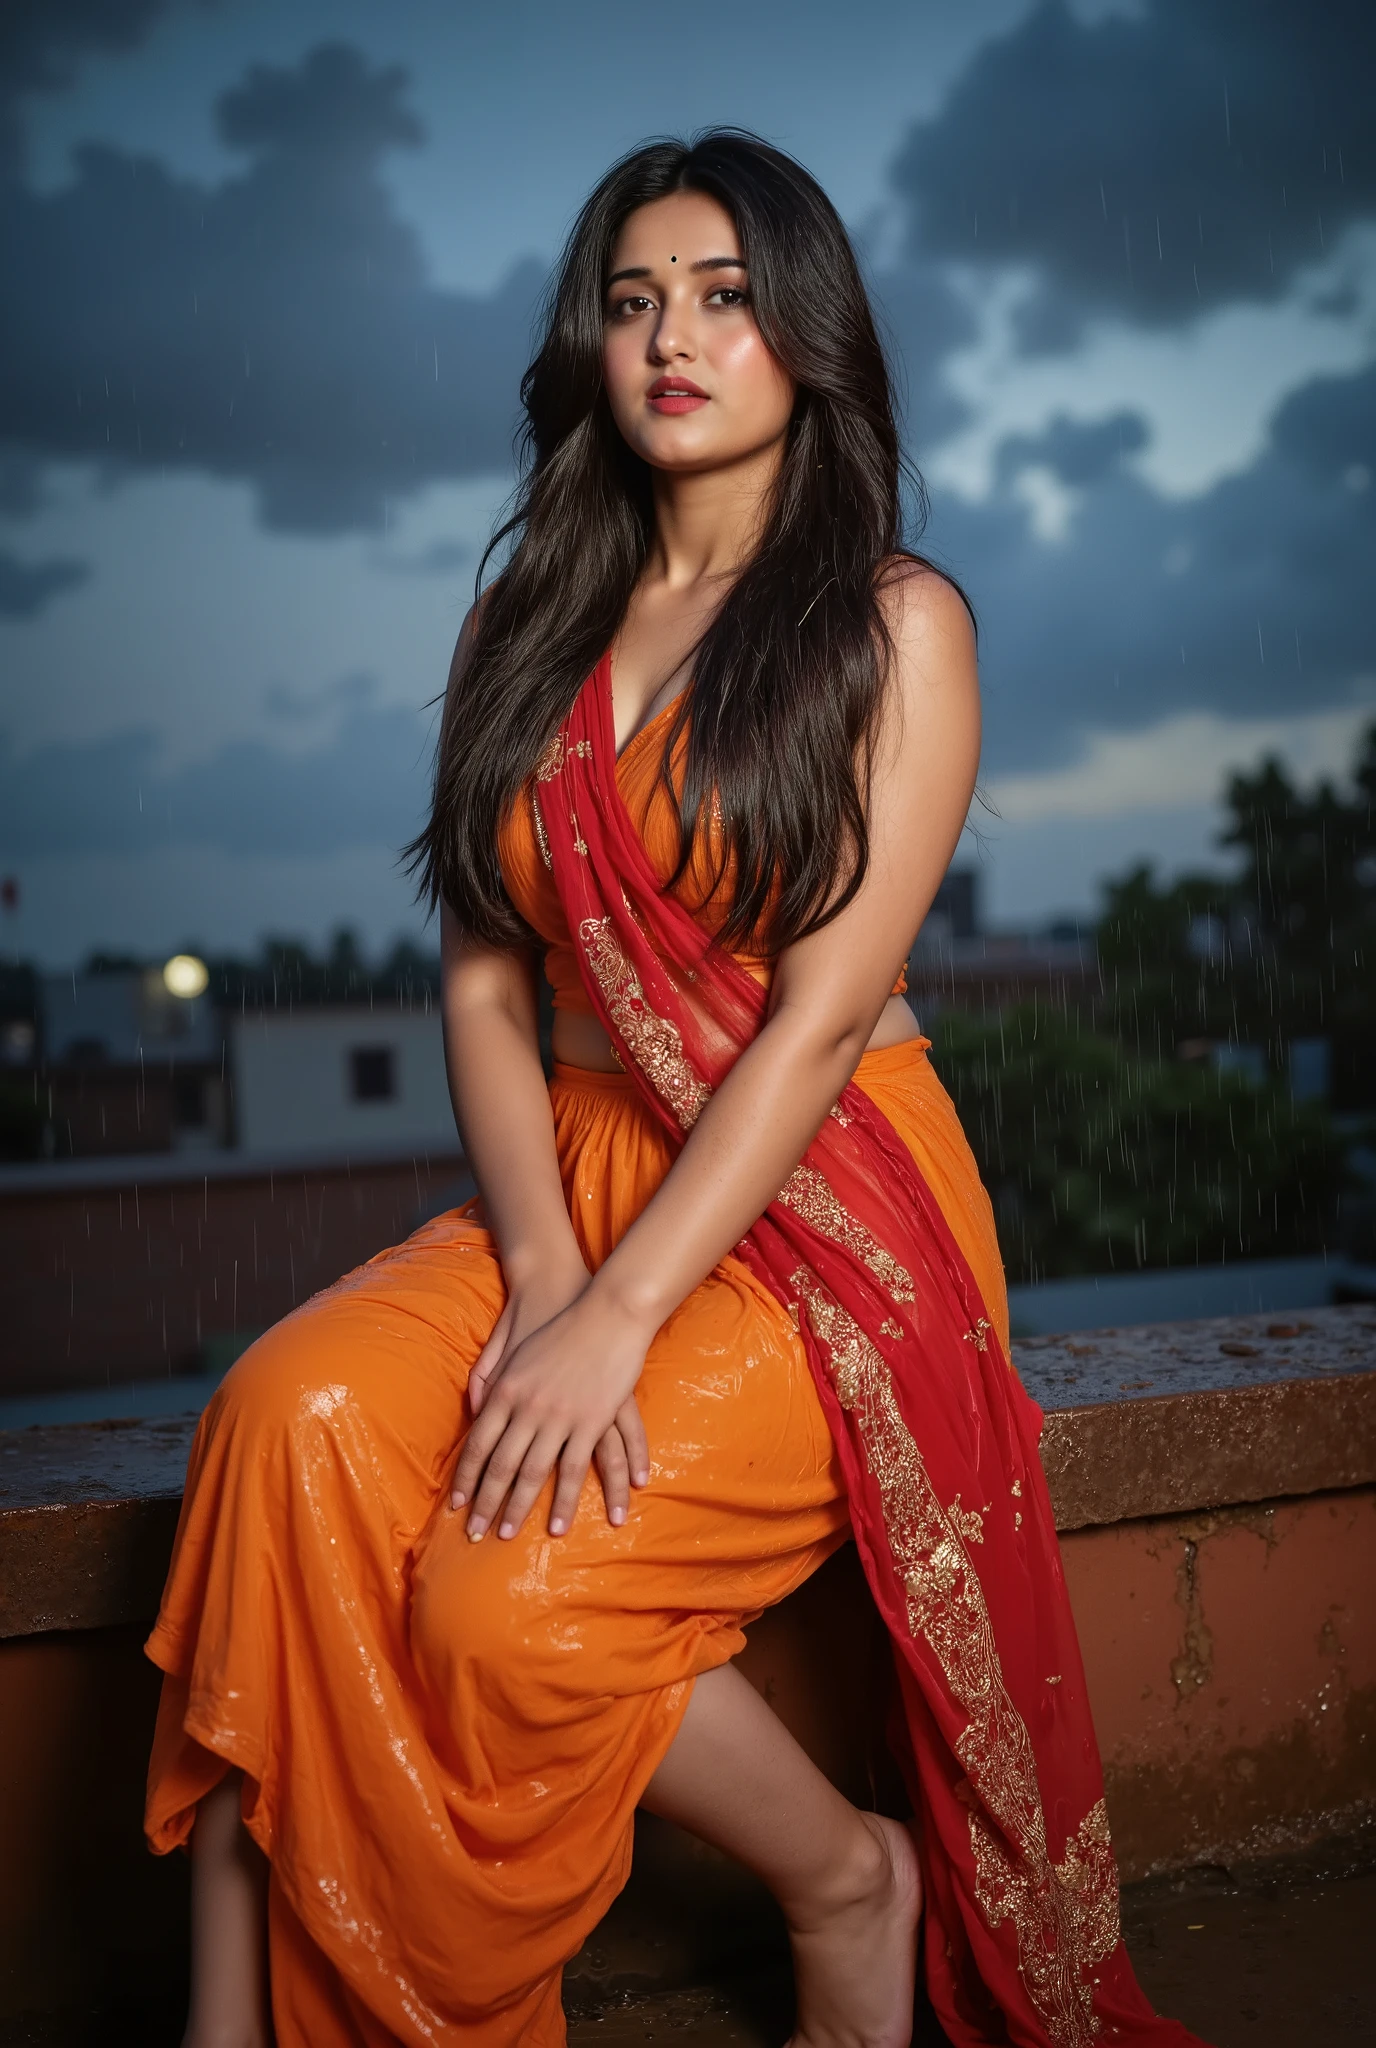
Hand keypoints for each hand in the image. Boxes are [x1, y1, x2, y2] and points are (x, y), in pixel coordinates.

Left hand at [453, 1278, 651, 1541]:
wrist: (603, 1308)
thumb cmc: (555, 1323)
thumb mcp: (509, 1348)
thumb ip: (488, 1379)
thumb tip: (476, 1409)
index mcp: (504, 1391)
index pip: (477, 1445)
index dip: (466, 1478)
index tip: (458, 1506)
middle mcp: (527, 1408)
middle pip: (501, 1467)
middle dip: (487, 1505)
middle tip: (478, 1535)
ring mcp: (560, 1416)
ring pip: (536, 1474)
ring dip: (523, 1509)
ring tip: (513, 1536)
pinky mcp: (593, 1420)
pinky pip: (580, 1467)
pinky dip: (570, 1497)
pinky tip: (564, 1522)